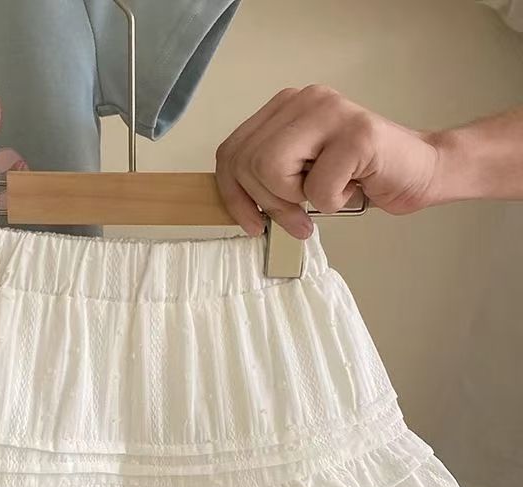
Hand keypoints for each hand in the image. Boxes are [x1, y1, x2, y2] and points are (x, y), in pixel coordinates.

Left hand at [214, 84, 441, 238]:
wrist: (419, 172)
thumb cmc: (358, 177)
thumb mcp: (298, 176)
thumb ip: (265, 178)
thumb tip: (234, 205)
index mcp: (285, 108)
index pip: (230, 152)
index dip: (232, 195)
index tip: (252, 224)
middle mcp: (305, 100)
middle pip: (247, 163)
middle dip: (268, 203)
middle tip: (298, 217)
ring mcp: (331, 112)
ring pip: (272, 170)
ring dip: (297, 200)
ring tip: (326, 195)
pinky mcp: (357, 134)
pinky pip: (317, 188)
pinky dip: (333, 202)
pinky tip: (354, 186)